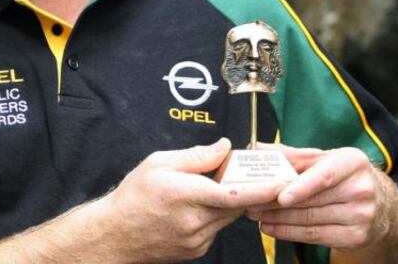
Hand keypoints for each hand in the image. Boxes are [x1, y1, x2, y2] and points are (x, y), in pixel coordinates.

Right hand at [97, 138, 287, 261]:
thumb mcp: (158, 163)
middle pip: (236, 204)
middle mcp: (196, 221)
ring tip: (209, 189)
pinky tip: (196, 208)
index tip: (282, 183)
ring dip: (228, 202)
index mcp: (187, 195)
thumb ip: (196, 156)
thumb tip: (225, 147)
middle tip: (243, 172)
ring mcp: (198, 240)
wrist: (115, 234)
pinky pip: (217, 229)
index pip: (235, 193)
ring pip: (228, 217)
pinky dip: (215, 216)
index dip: (262, 189)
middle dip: (244, 188)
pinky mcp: (197, 250)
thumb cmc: (133, 196)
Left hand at [245, 144, 397, 262]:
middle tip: (249, 202)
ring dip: (277, 219)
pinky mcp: (356, 237)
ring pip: (309, 220)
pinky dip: (288, 233)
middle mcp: (362, 189)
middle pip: (311, 201)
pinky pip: (314, 236)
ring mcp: (361, 216)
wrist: (380, 205)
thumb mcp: (324, 159)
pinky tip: (270, 227)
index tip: (280, 195)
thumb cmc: (343, 176)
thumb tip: (257, 148)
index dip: (302, 187)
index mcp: (353, 162)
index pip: (326, 175)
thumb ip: (292, 155)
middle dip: (274, 203)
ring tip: (254, 214)